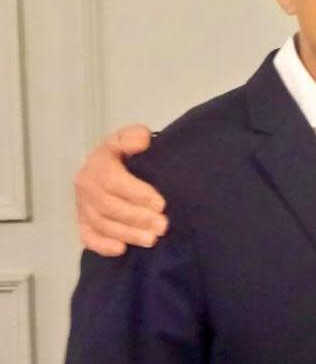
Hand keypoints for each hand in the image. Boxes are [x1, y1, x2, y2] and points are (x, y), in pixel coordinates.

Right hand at [74, 124, 168, 255]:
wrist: (112, 162)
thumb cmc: (127, 151)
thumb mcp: (131, 136)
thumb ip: (135, 136)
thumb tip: (141, 142)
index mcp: (98, 162)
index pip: (114, 182)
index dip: (138, 194)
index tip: (161, 204)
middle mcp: (86, 185)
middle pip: (109, 207)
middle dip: (138, 218)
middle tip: (162, 226)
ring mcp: (82, 205)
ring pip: (102, 224)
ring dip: (127, 234)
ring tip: (151, 240)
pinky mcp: (83, 221)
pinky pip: (88, 237)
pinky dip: (102, 245)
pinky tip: (121, 249)